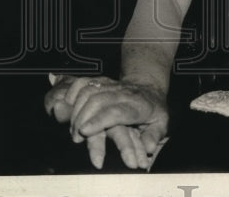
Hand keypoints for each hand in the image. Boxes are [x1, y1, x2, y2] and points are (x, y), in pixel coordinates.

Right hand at [45, 75, 167, 169]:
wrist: (148, 88)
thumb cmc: (154, 111)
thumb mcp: (161, 124)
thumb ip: (153, 136)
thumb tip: (148, 148)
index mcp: (137, 105)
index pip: (116, 111)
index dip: (99, 120)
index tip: (85, 131)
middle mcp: (122, 93)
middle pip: (98, 100)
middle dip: (83, 118)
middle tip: (76, 137)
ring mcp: (110, 85)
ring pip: (89, 91)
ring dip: (77, 109)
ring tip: (73, 129)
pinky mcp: (101, 81)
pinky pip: (83, 82)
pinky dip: (72, 92)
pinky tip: (66, 105)